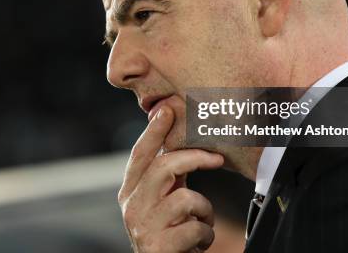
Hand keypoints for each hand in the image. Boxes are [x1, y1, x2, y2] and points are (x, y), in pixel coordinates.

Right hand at [118, 106, 224, 252]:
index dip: (154, 131)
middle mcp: (131, 207)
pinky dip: (206, 234)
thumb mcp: (163, 202)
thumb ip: (167, 177)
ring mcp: (143, 227)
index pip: (140, 154)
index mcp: (130, 192)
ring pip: (184, 197)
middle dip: (194, 157)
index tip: (167, 109)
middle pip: (163, 166)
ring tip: (202, 222)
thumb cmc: (168, 235)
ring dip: (204, 210)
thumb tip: (180, 142)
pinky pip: (196, 228)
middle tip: (217, 158)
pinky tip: (199, 242)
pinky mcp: (159, 247)